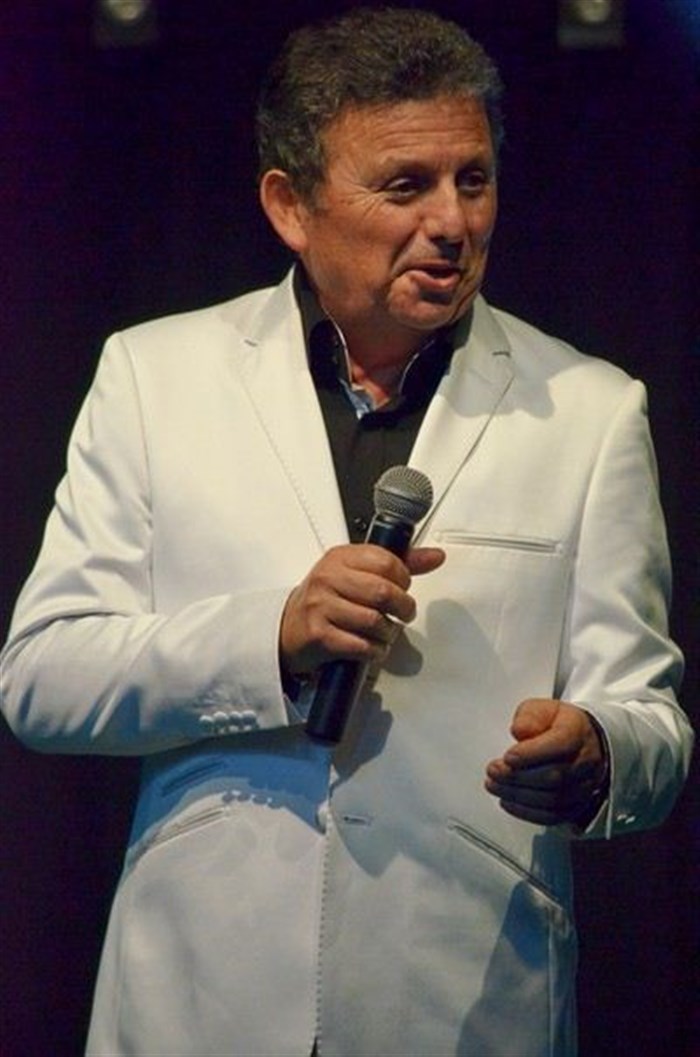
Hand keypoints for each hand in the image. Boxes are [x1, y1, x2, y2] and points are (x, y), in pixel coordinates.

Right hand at [280, 543, 444, 675]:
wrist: (288, 627)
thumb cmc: (327, 599)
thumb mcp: (357, 572)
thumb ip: (397, 564)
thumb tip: (435, 557)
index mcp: (339, 558)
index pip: (386, 561)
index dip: (403, 579)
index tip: (402, 587)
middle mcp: (328, 579)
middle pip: (384, 592)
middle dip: (403, 608)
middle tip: (403, 614)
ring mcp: (321, 607)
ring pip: (375, 622)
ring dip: (388, 633)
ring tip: (384, 632)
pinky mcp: (320, 636)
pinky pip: (362, 646)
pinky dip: (375, 651)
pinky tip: (372, 647)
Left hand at [485, 698, 608, 826]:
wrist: (582, 741)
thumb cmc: (558, 724)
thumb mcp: (541, 708)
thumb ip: (529, 716)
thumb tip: (520, 731)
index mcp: (578, 732)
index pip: (560, 744)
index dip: (531, 754)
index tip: (508, 755)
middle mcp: (587, 761)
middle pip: (554, 776)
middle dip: (517, 776)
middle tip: (493, 770)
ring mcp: (585, 786)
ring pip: (553, 800)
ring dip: (517, 795)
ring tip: (494, 784)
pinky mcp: (577, 805)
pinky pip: (553, 816)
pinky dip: (526, 812)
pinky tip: (508, 800)